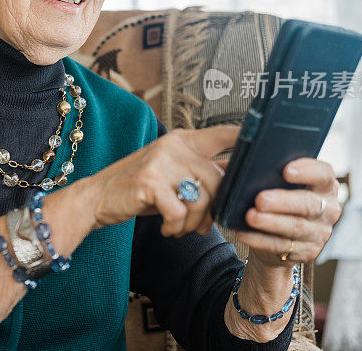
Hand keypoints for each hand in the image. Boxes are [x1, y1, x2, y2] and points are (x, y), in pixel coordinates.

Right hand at [90, 126, 239, 236]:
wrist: (97, 197)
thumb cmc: (139, 190)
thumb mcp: (172, 175)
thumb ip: (201, 173)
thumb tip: (239, 180)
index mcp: (182, 140)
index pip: (224, 133)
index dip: (246, 140)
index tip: (264, 150)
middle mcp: (173, 145)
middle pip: (217, 180)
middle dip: (213, 211)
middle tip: (201, 226)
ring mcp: (161, 161)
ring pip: (200, 199)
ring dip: (193, 223)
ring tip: (180, 228)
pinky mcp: (149, 180)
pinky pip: (180, 212)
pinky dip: (176, 227)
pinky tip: (167, 229)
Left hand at [234, 158, 341, 267]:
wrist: (279, 234)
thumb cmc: (276, 196)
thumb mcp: (276, 182)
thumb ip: (264, 170)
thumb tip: (232, 163)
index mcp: (323, 185)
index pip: (323, 174)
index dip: (308, 171)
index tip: (286, 170)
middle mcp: (328, 208)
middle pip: (309, 204)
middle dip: (283, 201)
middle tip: (260, 199)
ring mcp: (320, 233)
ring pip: (296, 227)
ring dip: (270, 222)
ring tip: (250, 216)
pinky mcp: (308, 252)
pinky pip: (282, 246)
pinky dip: (259, 240)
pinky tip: (243, 232)